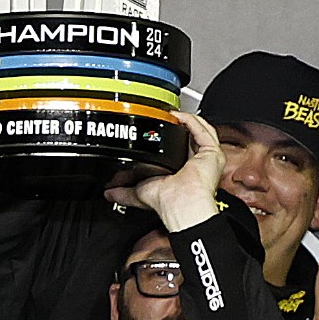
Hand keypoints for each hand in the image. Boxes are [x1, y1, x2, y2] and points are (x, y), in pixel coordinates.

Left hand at [106, 112, 222, 229]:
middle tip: (159, 119)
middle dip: (173, 127)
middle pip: (188, 137)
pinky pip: (204, 129)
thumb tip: (107, 193)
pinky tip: (177, 116)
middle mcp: (196, 164)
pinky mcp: (211, 152)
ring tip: (169, 115)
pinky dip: (190, 120)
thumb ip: (122, 192)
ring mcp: (205, 157)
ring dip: (183, 120)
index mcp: (183, 172)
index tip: (152, 131)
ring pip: (198, 130)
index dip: (165, 139)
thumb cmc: (167, 203)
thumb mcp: (139, 193)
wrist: (179, 205)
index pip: (177, 149)